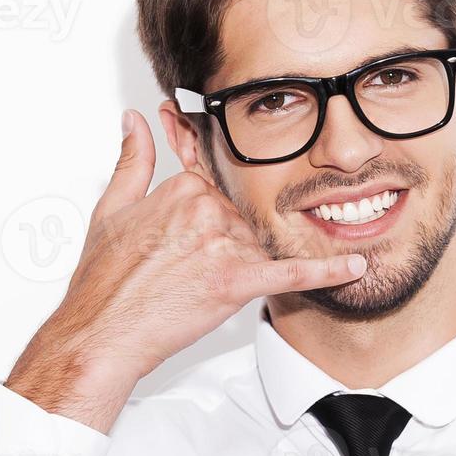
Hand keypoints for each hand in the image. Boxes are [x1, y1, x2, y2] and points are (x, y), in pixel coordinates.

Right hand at [5, 109, 365, 432]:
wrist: (101, 334)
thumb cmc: (102, 281)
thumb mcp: (111, 207)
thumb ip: (132, 158)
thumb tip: (134, 121)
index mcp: (182, 189)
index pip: (223, 185)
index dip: (223, 205)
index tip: (225, 214)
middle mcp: (207, 210)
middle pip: (246, 215)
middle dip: (237, 239)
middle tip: (211, 261)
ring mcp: (223, 245)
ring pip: (264, 241)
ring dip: (264, 257)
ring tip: (241, 272)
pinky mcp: (236, 281)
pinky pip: (290, 272)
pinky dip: (325, 270)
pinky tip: (354, 266)